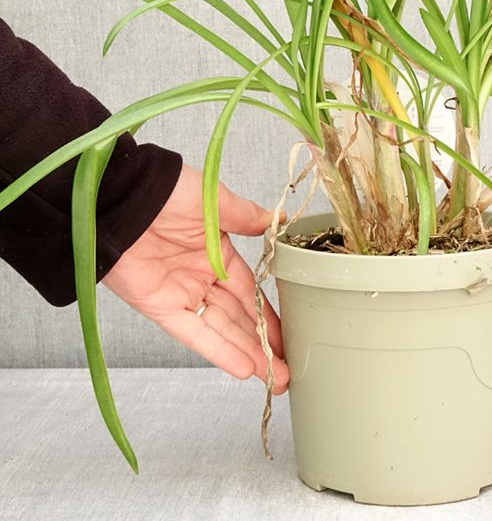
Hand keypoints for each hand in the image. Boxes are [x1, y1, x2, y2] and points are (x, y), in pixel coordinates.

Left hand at [103, 164, 288, 393]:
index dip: (270, 315)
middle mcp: (202, 277)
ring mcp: (183, 294)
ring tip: (274, 378)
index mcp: (218, 252)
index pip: (251, 292)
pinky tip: (243, 368)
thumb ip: (246, 217)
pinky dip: (218, 351)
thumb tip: (277, 220)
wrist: (121, 199)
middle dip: (264, 345)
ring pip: (222, 331)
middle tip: (288, 370)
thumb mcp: (216, 200)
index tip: (291, 335)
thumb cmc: (166, 192)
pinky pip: (194, 334)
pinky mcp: (161, 307)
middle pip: (240, 319)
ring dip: (248, 354)